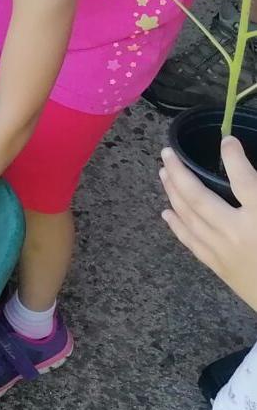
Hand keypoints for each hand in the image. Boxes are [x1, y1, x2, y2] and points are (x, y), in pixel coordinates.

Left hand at [161, 140, 256, 311]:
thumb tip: (253, 182)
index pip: (244, 180)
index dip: (234, 157)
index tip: (227, 140)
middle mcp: (238, 232)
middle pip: (199, 197)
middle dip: (179, 172)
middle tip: (166, 153)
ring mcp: (224, 252)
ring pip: (188, 217)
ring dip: (172, 193)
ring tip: (162, 173)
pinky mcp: (220, 269)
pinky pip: (190, 242)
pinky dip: (176, 225)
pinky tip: (166, 213)